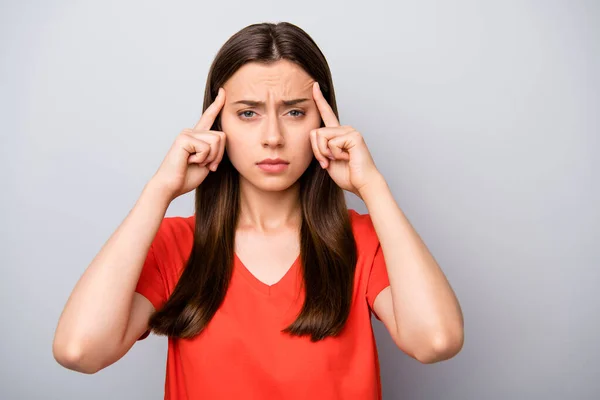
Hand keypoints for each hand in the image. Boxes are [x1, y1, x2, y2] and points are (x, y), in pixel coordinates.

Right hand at [149, 87, 226, 201]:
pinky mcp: (184, 138)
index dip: (217, 104)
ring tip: (196, 163)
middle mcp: (191, 131)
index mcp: (197, 136)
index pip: (209, 117)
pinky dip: (202, 159)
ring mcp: (187, 133)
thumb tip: (221, 139)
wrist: (170, 186)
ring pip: (217, 141)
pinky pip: (207, 148)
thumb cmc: (186, 177)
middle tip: (207, 166)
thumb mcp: (206, 162)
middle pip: (222, 136)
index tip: (223, 91)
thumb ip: (214, 150)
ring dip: (211, 158)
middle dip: (219, 155)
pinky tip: (189, 162)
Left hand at [310, 82, 382, 196]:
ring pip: (321, 136)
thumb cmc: (348, 175)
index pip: (326, 114)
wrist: (362, 184)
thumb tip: (314, 135)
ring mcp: (350, 131)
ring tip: (337, 160)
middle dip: (316, 151)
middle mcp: (344, 129)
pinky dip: (335, 154)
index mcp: (338, 134)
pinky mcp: (353, 136)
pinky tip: (347, 158)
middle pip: (315, 132)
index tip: (314, 85)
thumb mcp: (327, 160)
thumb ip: (320, 147)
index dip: (319, 100)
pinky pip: (331, 142)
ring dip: (324, 153)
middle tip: (327, 162)